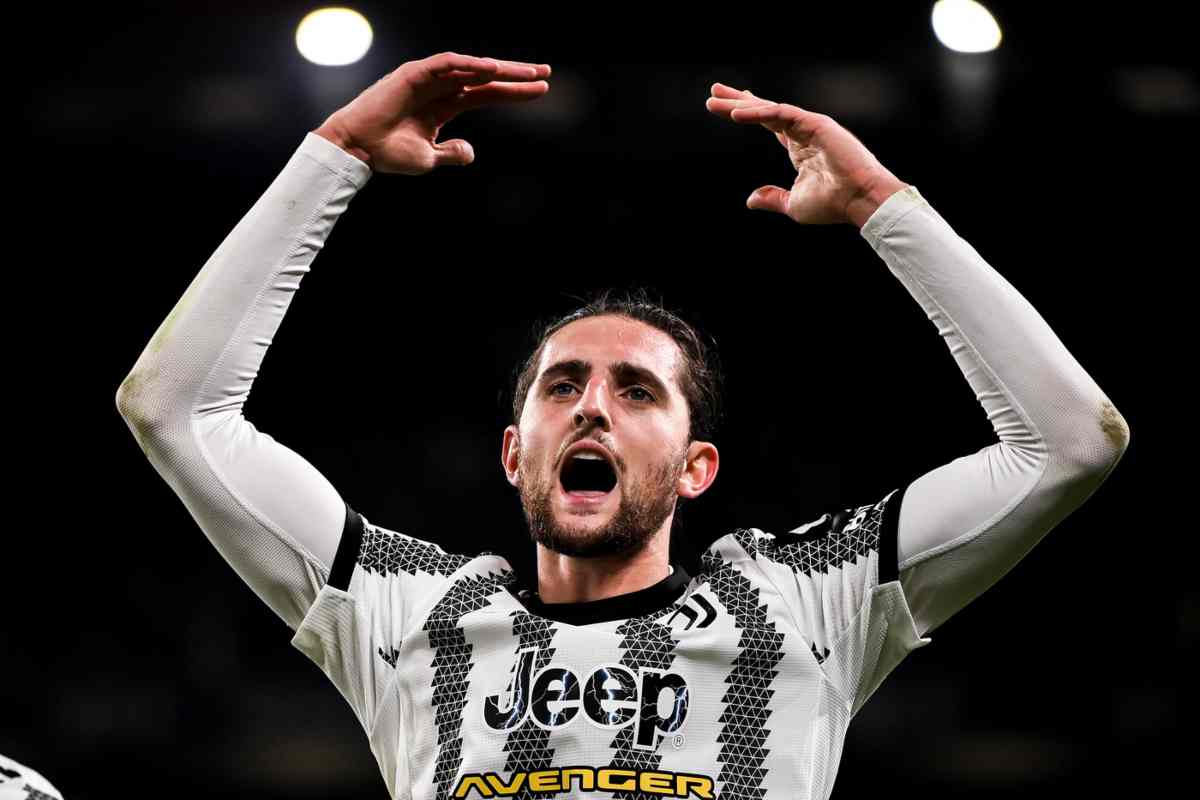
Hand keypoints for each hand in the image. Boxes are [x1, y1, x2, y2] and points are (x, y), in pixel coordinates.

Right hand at [314, 52, 550, 174]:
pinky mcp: (414, 73)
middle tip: (545, 73)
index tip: (540, 91)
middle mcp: (439, 88)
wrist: (359, 150)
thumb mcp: (429, 158)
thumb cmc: (388, 154)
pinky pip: (447, 64)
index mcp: (444, 106)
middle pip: (484, 78)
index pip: (485, 94)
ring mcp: (427, 79)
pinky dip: (470, 65)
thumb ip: (452, 153)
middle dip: (515, 75)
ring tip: (528, 71)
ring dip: (500, 68)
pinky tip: (492, 69)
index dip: (512, 92)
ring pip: (471, 68)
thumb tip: (471, 152)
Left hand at [705, 84, 907, 225]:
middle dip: (739, 101)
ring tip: (714, 100)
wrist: (859, 201)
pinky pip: (781, 114)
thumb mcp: (793, 204)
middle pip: (765, 111)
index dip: (749, 114)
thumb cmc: (833, 205)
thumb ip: (773, 198)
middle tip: (713, 91)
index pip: (770, 125)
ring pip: (769, 109)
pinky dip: (759, 112)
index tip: (728, 109)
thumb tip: (751, 199)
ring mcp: (810, 126)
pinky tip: (736, 114)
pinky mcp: (815, 124)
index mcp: (800, 148)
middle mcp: (803, 133)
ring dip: (741, 104)